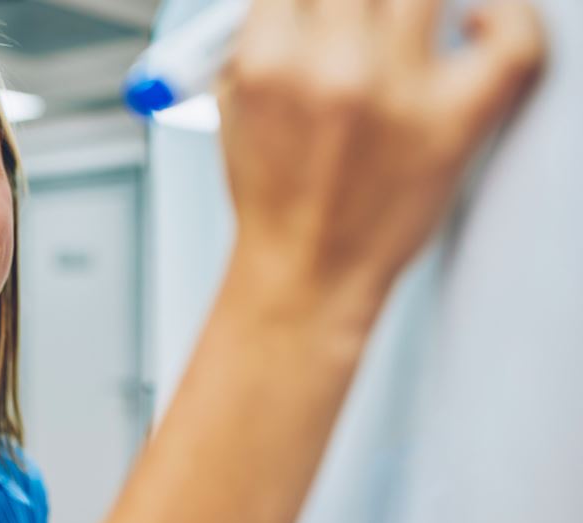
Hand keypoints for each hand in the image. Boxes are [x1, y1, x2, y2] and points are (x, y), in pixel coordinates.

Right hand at [217, 0, 544, 303]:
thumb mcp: (235, 107)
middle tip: (358, 23)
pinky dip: (508, 16)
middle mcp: (332, 67)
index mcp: (268, 60)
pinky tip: (477, 21)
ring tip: (401, 25)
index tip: (321, 9)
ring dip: (409, 5)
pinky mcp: (457, 122)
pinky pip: (512, 41)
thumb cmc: (273, 195)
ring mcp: (399, 92)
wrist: (305, 271)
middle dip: (352, 3)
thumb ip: (258, 37)